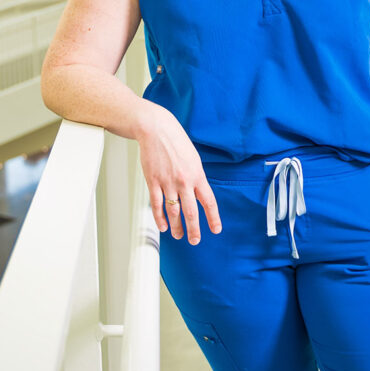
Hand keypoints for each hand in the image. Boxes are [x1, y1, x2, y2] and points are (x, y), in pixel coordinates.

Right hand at [136, 101, 221, 243]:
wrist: (157, 130)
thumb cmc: (176, 142)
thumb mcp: (194, 159)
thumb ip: (196, 177)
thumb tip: (198, 194)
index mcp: (197, 175)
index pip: (208, 201)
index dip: (213, 218)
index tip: (216, 229)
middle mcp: (184, 181)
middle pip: (191, 211)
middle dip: (194, 229)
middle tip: (194, 240)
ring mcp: (168, 183)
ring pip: (173, 211)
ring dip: (176, 226)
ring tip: (178, 235)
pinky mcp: (153, 182)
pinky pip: (157, 205)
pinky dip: (160, 218)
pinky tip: (163, 226)